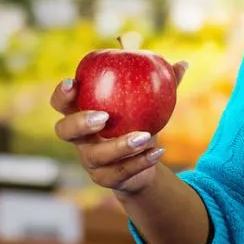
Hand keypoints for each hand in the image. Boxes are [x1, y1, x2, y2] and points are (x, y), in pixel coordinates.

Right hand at [50, 62, 187, 193]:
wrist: (144, 162)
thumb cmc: (140, 122)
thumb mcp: (150, 103)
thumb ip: (162, 83)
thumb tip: (183, 64)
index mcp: (82, 112)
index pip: (60, 103)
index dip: (61, 94)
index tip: (73, 83)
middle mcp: (79, 138)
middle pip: (64, 130)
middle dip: (80, 123)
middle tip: (104, 117)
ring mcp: (89, 159)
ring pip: (96, 155)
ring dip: (120, 146)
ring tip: (145, 137)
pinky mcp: (104, 178)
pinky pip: (119, 172)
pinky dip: (139, 162)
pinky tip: (158, 152)